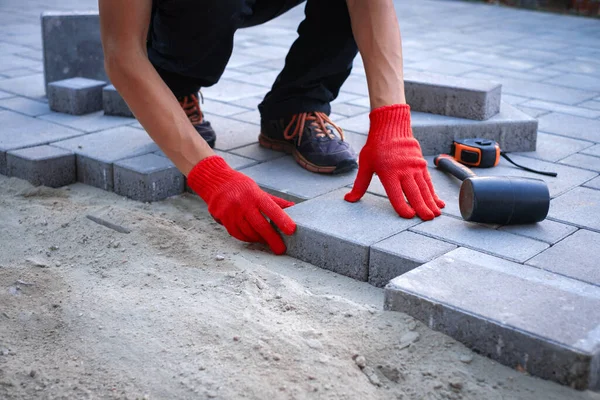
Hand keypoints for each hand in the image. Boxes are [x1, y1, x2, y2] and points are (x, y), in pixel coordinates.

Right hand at [187, 156, 295, 253]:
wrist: (217, 183)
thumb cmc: (242, 187)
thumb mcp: (260, 191)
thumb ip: (276, 201)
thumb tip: (293, 207)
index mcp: (255, 195)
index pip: (272, 209)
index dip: (282, 220)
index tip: (292, 230)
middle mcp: (243, 204)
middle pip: (260, 226)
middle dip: (272, 239)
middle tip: (280, 249)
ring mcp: (232, 212)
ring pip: (248, 232)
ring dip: (259, 239)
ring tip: (266, 240)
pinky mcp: (223, 219)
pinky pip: (237, 234)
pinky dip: (247, 238)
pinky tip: (253, 237)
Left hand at [345, 104, 444, 219]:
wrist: (392, 127)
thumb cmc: (376, 147)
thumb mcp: (365, 164)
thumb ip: (359, 184)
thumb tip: (349, 199)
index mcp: (389, 173)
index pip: (397, 195)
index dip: (403, 207)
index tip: (409, 216)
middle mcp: (404, 171)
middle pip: (414, 193)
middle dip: (422, 208)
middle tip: (428, 220)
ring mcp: (415, 167)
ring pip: (424, 188)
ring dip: (431, 202)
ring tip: (436, 215)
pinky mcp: (421, 165)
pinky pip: (428, 182)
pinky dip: (434, 193)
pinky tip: (438, 202)